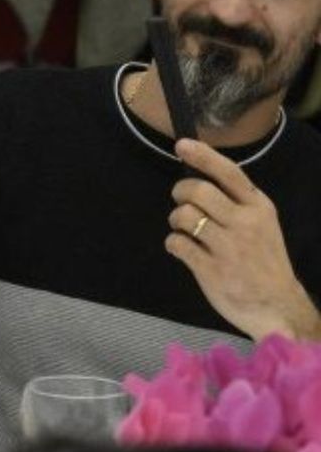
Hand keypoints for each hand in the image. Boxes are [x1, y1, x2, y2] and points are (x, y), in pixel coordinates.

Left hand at [166, 138, 320, 339]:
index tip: (182, 145)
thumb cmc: (264, 260)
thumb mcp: (262, 224)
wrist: (277, 307)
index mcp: (259, 208)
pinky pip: (176, 243)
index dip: (203, 156)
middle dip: (181, 191)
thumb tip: (199, 178)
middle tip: (182, 201)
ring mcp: (228, 248)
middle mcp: (245, 224)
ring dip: (176, 220)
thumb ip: (236, 203)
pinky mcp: (211, 270)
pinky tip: (184, 249)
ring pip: (184, 215)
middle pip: (198, 190)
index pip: (229, 172)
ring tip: (186, 229)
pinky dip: (173, 243)